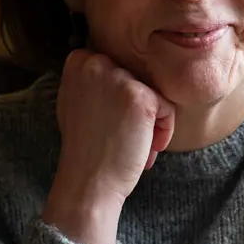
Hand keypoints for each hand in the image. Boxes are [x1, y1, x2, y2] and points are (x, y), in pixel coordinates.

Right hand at [43, 49, 174, 243]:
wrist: (88, 182)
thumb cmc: (85, 148)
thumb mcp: (75, 101)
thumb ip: (92, 78)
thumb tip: (112, 64)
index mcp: (79, 61)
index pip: (119, 67)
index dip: (121, 99)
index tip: (109, 123)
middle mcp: (96, 63)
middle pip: (138, 80)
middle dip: (137, 111)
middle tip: (122, 137)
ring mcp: (119, 78)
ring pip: (153, 95)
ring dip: (151, 123)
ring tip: (134, 146)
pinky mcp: (141, 98)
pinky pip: (167, 109)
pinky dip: (163, 132)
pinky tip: (146, 151)